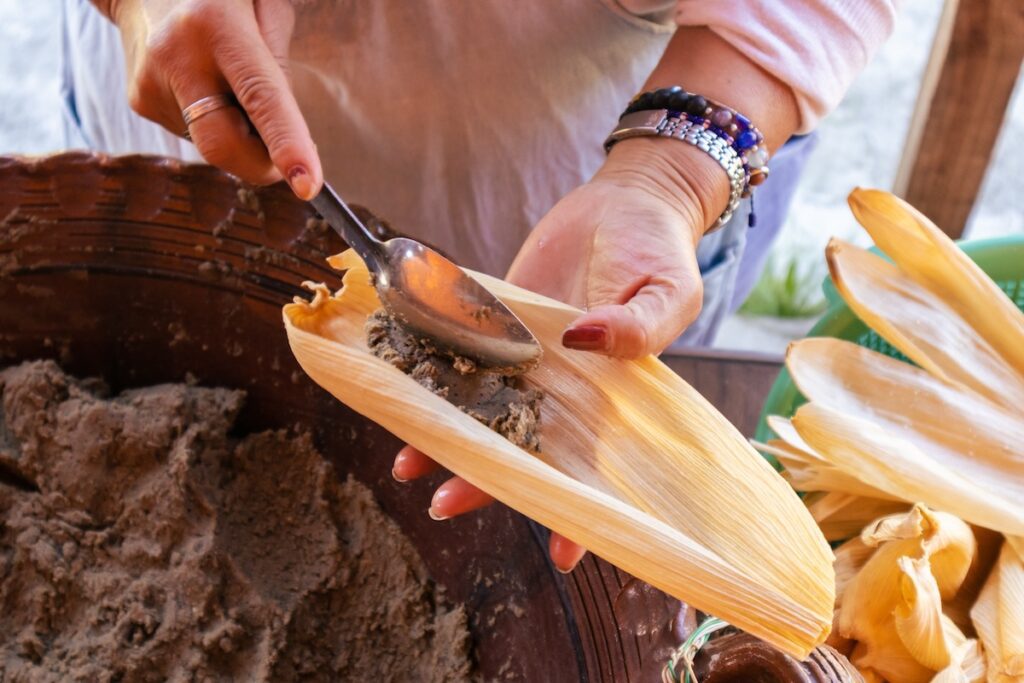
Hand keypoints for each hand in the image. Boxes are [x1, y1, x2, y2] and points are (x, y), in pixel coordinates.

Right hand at [100, 0, 321, 197]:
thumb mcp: (264, 6)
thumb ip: (280, 63)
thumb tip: (288, 131)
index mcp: (216, 24)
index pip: (260, 98)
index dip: (287, 145)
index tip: (307, 185)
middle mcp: (177, 57)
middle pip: (224, 146)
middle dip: (263, 166)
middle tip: (288, 160)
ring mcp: (152, 84)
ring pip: (213, 143)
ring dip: (238, 132)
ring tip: (227, 80)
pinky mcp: (141, 103)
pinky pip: (195, 133)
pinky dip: (215, 122)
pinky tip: (205, 83)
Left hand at [393, 138, 728, 571]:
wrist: (623, 202)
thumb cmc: (659, 249)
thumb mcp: (668, 288)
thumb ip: (638, 325)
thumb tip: (587, 341)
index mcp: (610, 396)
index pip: (592, 466)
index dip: (578, 511)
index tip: (565, 555)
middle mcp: (562, 389)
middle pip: (521, 448)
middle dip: (487, 480)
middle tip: (445, 502)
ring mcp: (524, 359)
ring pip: (481, 411)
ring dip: (446, 439)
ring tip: (406, 464)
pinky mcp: (495, 323)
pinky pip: (458, 353)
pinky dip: (431, 373)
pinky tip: (401, 391)